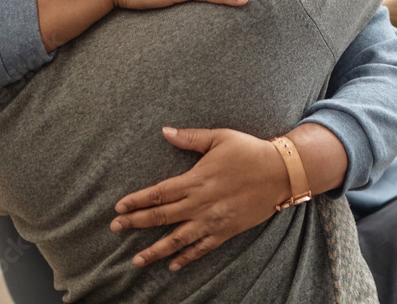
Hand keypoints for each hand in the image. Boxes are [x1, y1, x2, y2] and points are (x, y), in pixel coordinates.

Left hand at [111, 127, 288, 270]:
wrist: (281, 172)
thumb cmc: (250, 151)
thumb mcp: (220, 137)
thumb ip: (190, 138)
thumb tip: (165, 131)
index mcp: (196, 179)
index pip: (159, 193)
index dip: (137, 201)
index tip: (119, 207)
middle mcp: (201, 203)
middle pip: (162, 216)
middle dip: (137, 223)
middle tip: (116, 228)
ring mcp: (213, 219)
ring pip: (178, 238)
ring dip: (156, 250)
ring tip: (136, 260)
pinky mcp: (226, 230)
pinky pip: (203, 247)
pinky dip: (187, 257)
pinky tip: (173, 265)